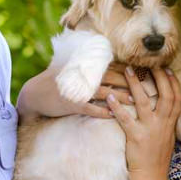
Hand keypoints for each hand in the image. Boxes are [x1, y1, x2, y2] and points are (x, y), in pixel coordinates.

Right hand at [17, 62, 133, 120]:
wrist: (33, 94)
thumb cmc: (54, 81)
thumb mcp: (70, 69)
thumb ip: (87, 66)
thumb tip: (106, 63)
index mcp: (84, 67)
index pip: (110, 66)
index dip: (127, 69)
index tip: (143, 73)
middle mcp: (82, 76)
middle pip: (111, 77)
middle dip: (129, 82)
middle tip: (146, 87)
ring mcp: (77, 90)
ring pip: (104, 93)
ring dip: (120, 96)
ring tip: (135, 101)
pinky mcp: (71, 104)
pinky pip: (91, 108)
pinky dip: (103, 111)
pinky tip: (115, 115)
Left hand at [106, 66, 180, 178]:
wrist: (151, 177)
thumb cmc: (157, 157)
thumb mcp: (167, 136)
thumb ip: (166, 121)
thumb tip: (163, 106)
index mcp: (171, 123)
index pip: (178, 98)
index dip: (173, 82)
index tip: (167, 69)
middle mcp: (163, 124)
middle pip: (165, 95)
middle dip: (159, 77)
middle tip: (150, 63)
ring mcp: (150, 130)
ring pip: (144, 103)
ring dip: (136, 85)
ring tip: (128, 71)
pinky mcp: (136, 137)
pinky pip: (126, 119)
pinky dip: (117, 108)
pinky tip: (109, 98)